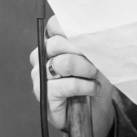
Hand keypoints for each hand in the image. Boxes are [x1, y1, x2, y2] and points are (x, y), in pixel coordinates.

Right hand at [29, 15, 114, 136]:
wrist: (97, 111)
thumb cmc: (95, 80)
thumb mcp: (96, 57)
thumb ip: (90, 43)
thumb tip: (94, 32)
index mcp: (53, 43)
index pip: (54, 25)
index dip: (69, 27)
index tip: (87, 34)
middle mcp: (41, 57)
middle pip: (56, 43)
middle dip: (80, 50)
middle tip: (94, 59)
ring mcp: (40, 76)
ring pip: (62, 63)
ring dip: (84, 69)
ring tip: (94, 75)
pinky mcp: (44, 95)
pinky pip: (65, 85)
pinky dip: (84, 86)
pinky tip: (92, 89)